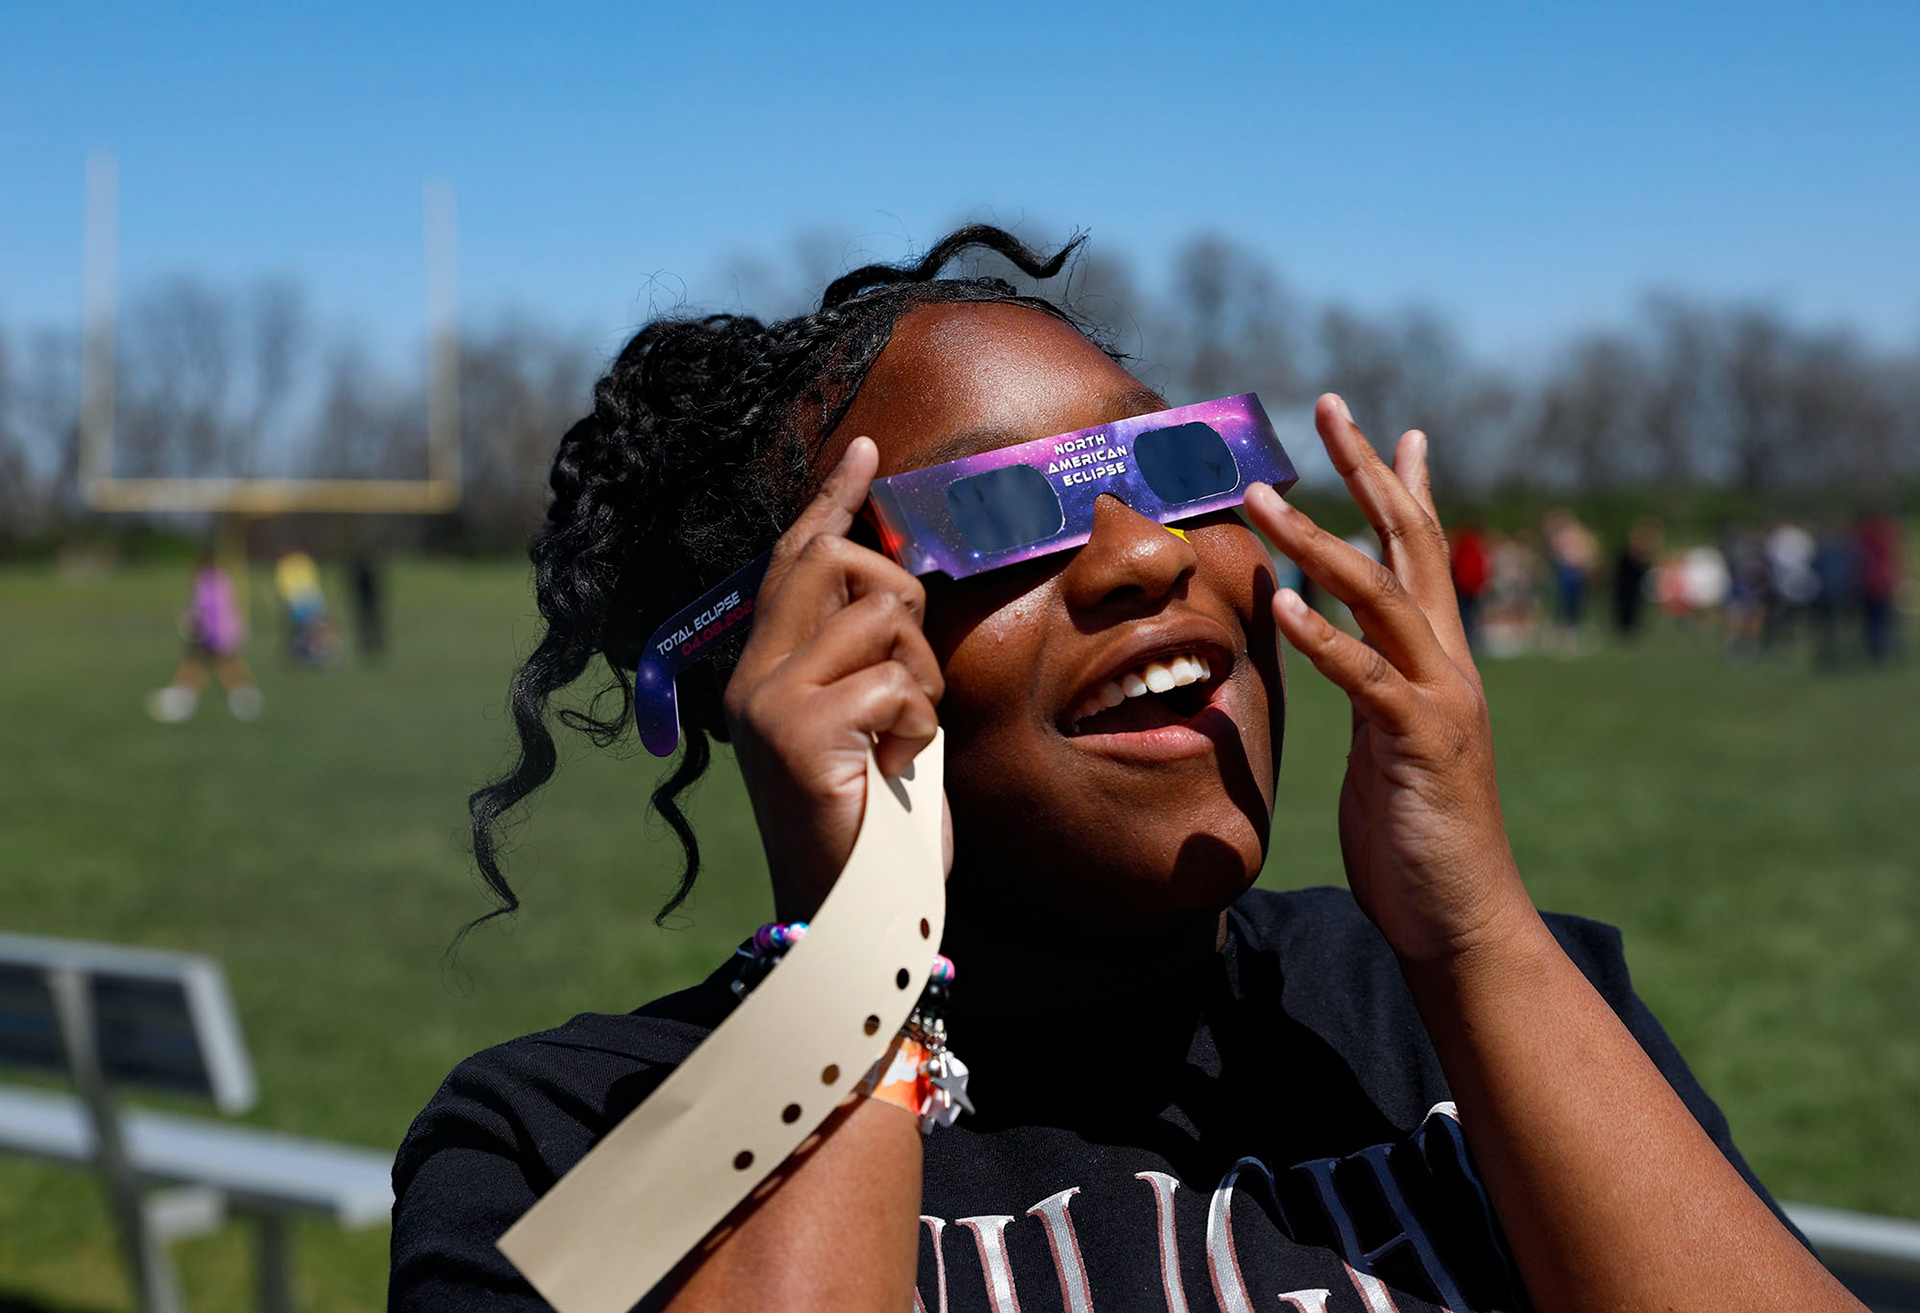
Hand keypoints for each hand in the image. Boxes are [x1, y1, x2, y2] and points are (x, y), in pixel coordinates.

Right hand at [724, 438, 950, 921]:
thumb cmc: (875, 829)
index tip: (865, 448)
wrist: (852, 921)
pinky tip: (896, 773)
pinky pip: (896, 684)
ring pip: (881, 618)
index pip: (795, 559)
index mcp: (763, 670)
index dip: (833, 500)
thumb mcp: (873, 724)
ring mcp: (768, 703)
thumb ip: (870, 657)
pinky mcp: (798, 734)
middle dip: (897, 591)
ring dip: (920, 678)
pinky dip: (919, 726)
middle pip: (834, 561)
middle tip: (910, 668)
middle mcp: (752, 677)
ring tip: (901, 742)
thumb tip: (899, 583)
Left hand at [1242, 395, 1531, 963]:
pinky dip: (1324, 639)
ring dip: (1317, 542)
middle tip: (1329, 404)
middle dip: (1370, 470)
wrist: (1462, 918)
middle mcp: (1447, 662)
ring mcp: (1440, 698)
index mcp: (1436, 658)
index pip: (1418, 550)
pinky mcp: (1421, 743)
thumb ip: (1367, 684)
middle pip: (1410, 542)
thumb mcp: (1382, 739)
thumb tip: (1336, 647)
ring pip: (1381, 596)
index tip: (1381, 425)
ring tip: (1260, 496)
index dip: (1400, 483)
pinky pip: (1367, 679)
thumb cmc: (1415, 832)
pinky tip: (1280, 606)